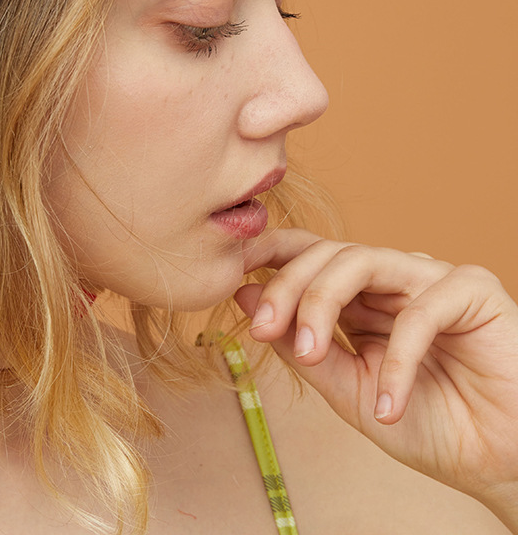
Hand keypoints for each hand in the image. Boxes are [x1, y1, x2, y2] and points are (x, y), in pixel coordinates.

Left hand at [235, 229, 517, 516]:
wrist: (503, 465)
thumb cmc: (431, 426)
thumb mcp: (348, 392)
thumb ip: (301, 347)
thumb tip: (246, 299)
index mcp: (361, 296)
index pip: (307, 254)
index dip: (267, 254)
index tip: (227, 272)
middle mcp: (392, 278)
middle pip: (325, 252)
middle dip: (287, 286)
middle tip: (265, 329)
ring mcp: (431, 279)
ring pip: (362, 261)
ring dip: (323, 303)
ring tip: (308, 352)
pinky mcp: (473, 292)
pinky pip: (420, 310)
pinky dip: (396, 358)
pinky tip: (386, 403)